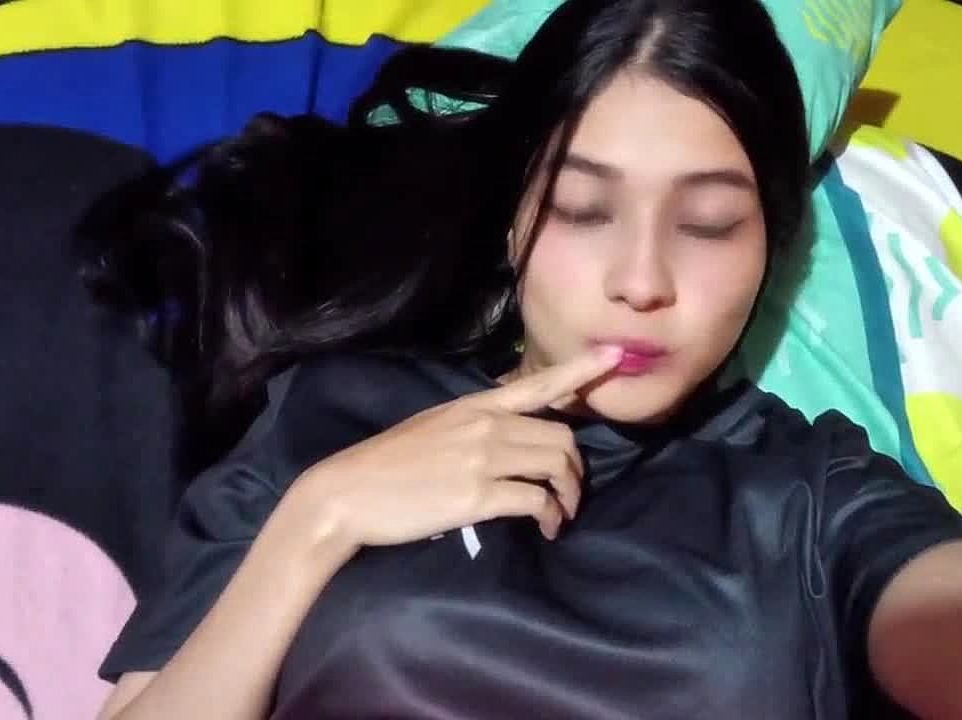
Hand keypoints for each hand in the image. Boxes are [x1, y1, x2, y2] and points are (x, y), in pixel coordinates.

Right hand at [298, 346, 623, 549]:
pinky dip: (550, 516)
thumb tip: (506, 439)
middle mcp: (485, 424)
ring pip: (555, 465)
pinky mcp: (477, 495)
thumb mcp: (433, 427)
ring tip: (559, 515)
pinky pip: (535, 500)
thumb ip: (473, 426)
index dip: (581, 370)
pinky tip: (545, 528)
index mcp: (474, 405)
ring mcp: (482, 458)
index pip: (537, 382)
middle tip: (568, 492)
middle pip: (560, 435)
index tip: (614, 355)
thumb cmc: (385, 464)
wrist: (347, 492)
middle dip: (574, 467)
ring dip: (568, 494)